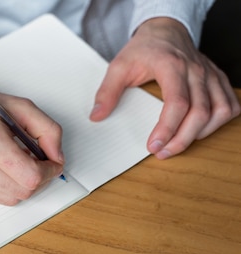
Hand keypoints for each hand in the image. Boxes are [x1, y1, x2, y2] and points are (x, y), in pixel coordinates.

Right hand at [0, 76, 63, 205]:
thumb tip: (56, 156)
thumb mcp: (16, 105)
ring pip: (11, 199)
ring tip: (16, 163)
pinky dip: (3, 185)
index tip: (51, 163)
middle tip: (37, 162)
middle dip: (38, 179)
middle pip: (23, 191)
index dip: (49, 172)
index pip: (31, 176)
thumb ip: (46, 129)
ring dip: (20, 184)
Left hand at [90, 17, 239, 158]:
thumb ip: (107, 91)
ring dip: (201, 134)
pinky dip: (219, 122)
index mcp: (171, 66)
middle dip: (181, 139)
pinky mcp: (218, 81)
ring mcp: (210, 76)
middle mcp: (196, 71)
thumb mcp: (118, 66)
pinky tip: (201, 131)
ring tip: (177, 145)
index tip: (153, 146)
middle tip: (161, 152)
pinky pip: (230, 105)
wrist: (165, 31)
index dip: (167, 128)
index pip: (177, 102)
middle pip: (200, 112)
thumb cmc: (144, 49)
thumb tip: (97, 116)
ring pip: (219, 111)